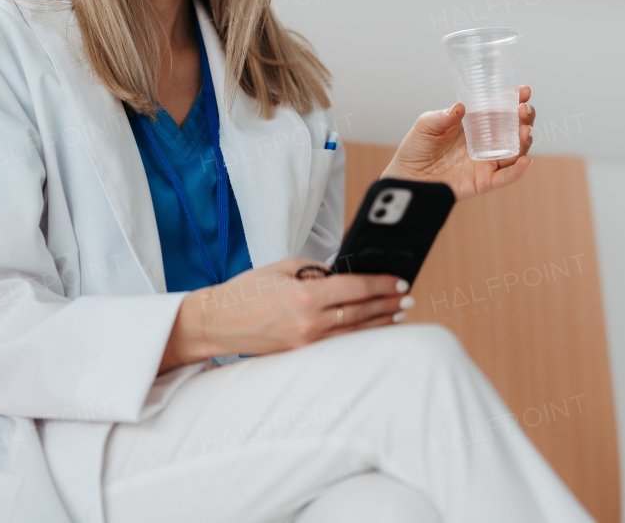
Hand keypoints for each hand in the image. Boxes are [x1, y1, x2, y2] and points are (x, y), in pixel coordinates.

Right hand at [159, 257, 412, 370]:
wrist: (216, 323)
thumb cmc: (246, 291)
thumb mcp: (282, 268)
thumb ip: (316, 271)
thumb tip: (344, 274)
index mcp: (305, 295)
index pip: (356, 288)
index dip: (382, 284)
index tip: (400, 282)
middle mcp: (309, 322)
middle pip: (360, 313)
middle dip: (388, 304)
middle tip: (408, 298)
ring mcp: (305, 342)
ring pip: (353, 332)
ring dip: (379, 322)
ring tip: (398, 314)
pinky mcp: (300, 354)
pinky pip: (337, 344)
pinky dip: (358, 335)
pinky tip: (371, 329)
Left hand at [380, 85, 534, 202]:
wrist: (407, 175)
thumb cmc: (417, 147)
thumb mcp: (427, 124)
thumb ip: (444, 116)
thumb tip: (460, 107)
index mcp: (476, 125)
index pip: (501, 110)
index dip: (514, 100)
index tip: (524, 91)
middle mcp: (486, 142)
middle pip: (515, 130)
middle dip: (525, 118)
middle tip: (523, 109)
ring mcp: (486, 162)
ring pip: (515, 152)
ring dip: (525, 141)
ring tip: (525, 130)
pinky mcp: (483, 182)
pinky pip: (505, 177)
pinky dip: (518, 170)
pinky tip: (526, 160)